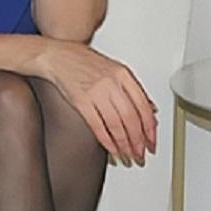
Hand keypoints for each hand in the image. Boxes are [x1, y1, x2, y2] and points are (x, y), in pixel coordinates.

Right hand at [31, 39, 156, 164]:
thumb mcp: (115, 69)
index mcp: (123, 74)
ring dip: (124, 143)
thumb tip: (150, 109)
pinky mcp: (81, 101)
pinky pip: (97, 126)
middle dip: (138, 140)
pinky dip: (106, 140)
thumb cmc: (85, 62)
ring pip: (116, 124)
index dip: (149, 127)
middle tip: (141, 152)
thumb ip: (132, 89)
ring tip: (128, 154)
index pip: (143, 105)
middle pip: (131, 118)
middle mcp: (112, 83)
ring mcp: (96, 92)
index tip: (152, 140)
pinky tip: (112, 148)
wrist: (59, 56)